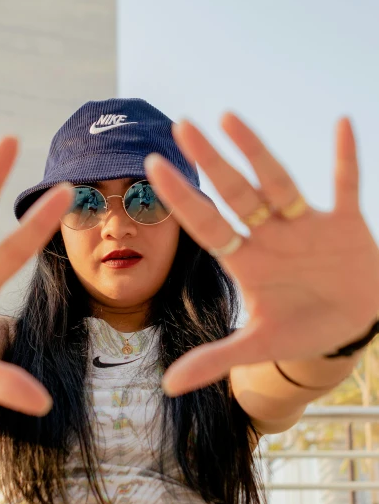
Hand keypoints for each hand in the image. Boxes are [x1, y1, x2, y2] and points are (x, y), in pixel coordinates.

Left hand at [144, 113, 378, 394]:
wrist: (351, 325)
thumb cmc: (301, 330)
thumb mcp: (258, 345)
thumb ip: (215, 359)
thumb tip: (167, 386)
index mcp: (246, 260)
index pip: (207, 223)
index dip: (182, 199)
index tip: (153, 168)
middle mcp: (269, 235)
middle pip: (235, 193)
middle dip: (210, 162)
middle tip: (181, 126)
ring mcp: (305, 225)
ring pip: (278, 181)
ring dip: (256, 151)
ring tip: (229, 117)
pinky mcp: (344, 223)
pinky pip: (345, 185)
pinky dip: (345, 159)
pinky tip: (341, 123)